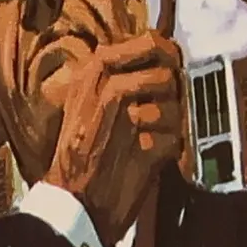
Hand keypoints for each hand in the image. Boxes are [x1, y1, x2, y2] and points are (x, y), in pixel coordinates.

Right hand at [44, 33, 185, 246]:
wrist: (72, 204)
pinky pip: (175, 139)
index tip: (168, 65)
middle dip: (170, 94)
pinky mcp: (142, 152)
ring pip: (173, 106)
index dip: (166, 53)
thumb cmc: (80, 154)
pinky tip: (152, 158)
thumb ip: (114, 75)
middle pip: (166, 73)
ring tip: (152, 138)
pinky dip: (169, 151)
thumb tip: (162, 49)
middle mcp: (106, 92)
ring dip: (171, 125)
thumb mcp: (83, 103)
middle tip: (159, 110)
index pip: (147, 42)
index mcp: (90, 76)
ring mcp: (124, 122)